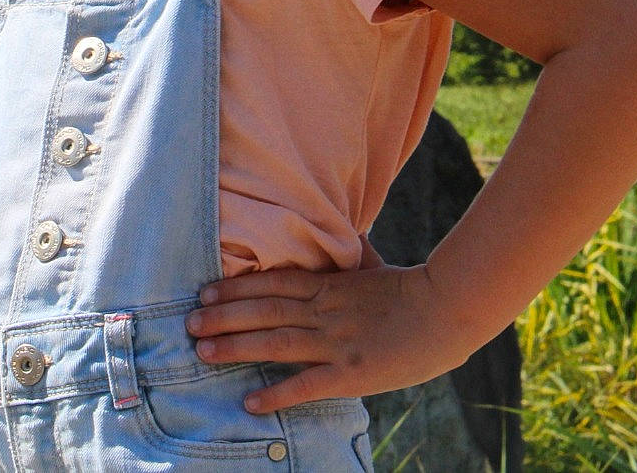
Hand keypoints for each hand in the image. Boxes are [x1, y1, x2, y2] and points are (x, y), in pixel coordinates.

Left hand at [185, 264, 472, 413]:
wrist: (448, 308)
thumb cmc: (415, 288)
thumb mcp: (377, 266)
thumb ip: (356, 255)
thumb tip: (350, 233)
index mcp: (330, 285)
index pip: (273, 283)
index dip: (236, 288)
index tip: (205, 292)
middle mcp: (325, 311)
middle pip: (264, 310)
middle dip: (223, 317)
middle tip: (188, 322)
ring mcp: (337, 342)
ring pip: (276, 341)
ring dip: (236, 346)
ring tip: (202, 351)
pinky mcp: (351, 372)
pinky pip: (307, 384)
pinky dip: (276, 393)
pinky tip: (249, 402)